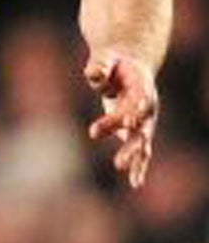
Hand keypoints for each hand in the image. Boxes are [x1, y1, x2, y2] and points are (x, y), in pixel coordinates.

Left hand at [85, 50, 158, 189]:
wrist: (130, 66)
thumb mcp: (105, 58)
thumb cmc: (114, 62)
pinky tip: (136, 184)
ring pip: (142, 142)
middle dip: (131, 144)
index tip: (119, 123)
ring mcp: (145, 120)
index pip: (135, 104)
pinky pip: (141, 150)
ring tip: (128, 175)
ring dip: (134, 158)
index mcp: (142, 87)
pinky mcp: (138, 130)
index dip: (127, 114)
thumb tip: (94, 76)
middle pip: (140, 128)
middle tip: (119, 161)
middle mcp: (147, 107)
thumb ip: (100, 66)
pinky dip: (139, 166)